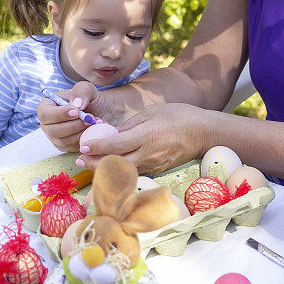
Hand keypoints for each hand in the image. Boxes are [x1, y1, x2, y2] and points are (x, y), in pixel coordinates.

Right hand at [37, 81, 113, 151]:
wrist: (101, 112)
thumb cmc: (90, 99)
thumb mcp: (88, 88)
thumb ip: (81, 90)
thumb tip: (76, 104)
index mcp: (47, 106)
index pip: (45, 113)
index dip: (60, 114)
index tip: (77, 112)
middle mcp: (47, 123)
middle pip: (53, 130)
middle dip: (74, 125)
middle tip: (90, 118)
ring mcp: (54, 137)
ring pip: (63, 141)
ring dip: (81, 132)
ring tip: (95, 123)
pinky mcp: (64, 147)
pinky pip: (71, 148)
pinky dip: (84, 140)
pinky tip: (94, 131)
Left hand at [75, 103, 211, 174]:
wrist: (203, 133)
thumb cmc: (178, 116)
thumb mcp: (152, 112)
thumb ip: (130, 124)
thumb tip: (111, 133)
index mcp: (147, 136)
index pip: (117, 144)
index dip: (98, 146)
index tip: (84, 147)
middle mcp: (149, 153)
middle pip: (116, 163)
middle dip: (95, 163)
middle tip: (80, 160)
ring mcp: (154, 164)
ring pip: (124, 170)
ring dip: (106, 168)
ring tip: (90, 163)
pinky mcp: (158, 170)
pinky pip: (135, 171)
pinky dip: (120, 169)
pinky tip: (110, 166)